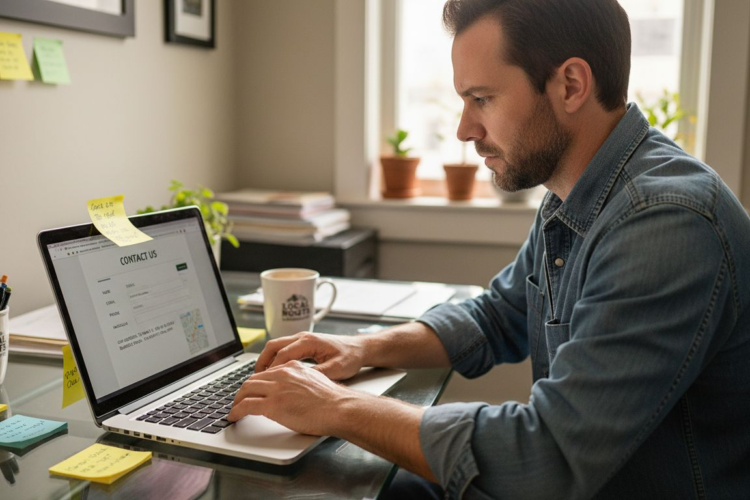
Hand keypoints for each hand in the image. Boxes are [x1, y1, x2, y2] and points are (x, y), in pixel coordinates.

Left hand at [227, 360, 359, 435]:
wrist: (339, 407)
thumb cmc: (333, 400)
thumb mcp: (315, 380)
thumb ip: (301, 381)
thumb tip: (294, 391)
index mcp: (293, 367)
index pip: (266, 372)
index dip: (256, 383)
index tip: (252, 391)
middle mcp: (282, 374)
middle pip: (252, 379)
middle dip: (243, 391)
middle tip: (239, 401)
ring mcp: (276, 389)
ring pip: (246, 390)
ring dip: (237, 401)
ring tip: (235, 410)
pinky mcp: (273, 404)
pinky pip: (246, 406)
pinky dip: (236, 411)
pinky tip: (234, 417)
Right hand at [255, 332, 365, 380]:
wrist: (360, 348)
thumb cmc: (350, 357)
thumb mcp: (336, 369)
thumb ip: (317, 374)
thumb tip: (299, 382)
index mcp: (309, 341)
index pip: (282, 354)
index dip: (271, 370)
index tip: (264, 383)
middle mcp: (303, 337)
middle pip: (273, 346)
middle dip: (262, 362)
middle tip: (254, 379)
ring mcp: (302, 339)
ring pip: (276, 346)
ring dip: (266, 360)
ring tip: (260, 377)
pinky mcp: (304, 343)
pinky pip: (283, 348)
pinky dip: (274, 359)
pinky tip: (273, 372)